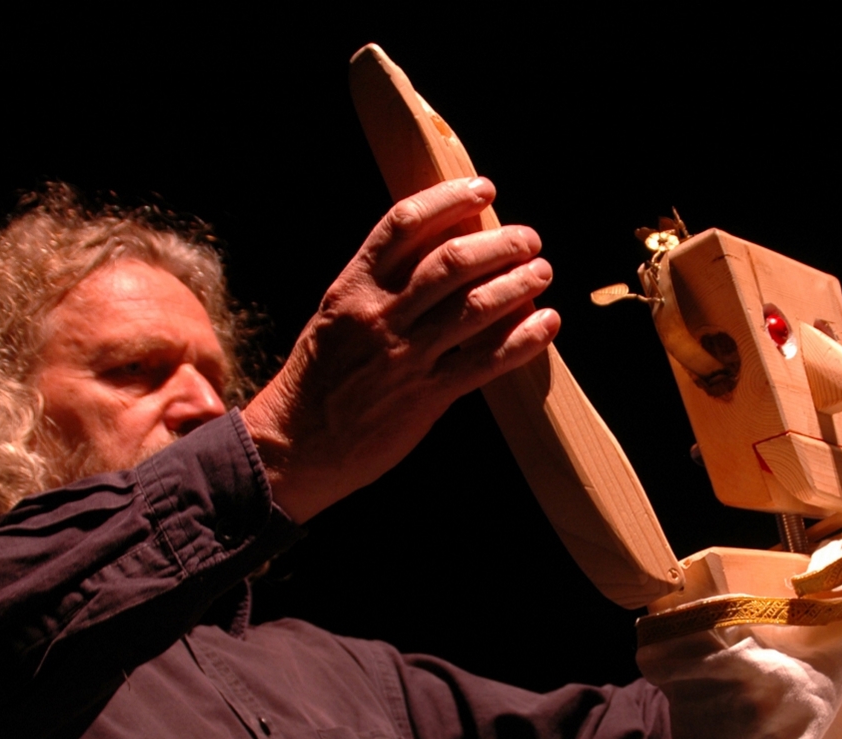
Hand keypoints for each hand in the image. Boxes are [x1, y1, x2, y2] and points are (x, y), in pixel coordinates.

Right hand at [243, 177, 557, 521]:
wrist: (294, 445)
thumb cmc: (318, 382)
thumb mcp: (336, 318)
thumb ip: (379, 290)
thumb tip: (436, 258)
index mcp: (352, 288)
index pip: (404, 224)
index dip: (449, 199)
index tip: (482, 189)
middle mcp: (379, 315)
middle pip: (451, 262)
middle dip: (499, 244)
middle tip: (528, 238)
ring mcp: (404, 357)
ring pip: (475, 307)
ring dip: (518, 284)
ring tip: (542, 272)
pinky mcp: (425, 397)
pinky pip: (485, 361)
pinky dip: (524, 340)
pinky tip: (547, 324)